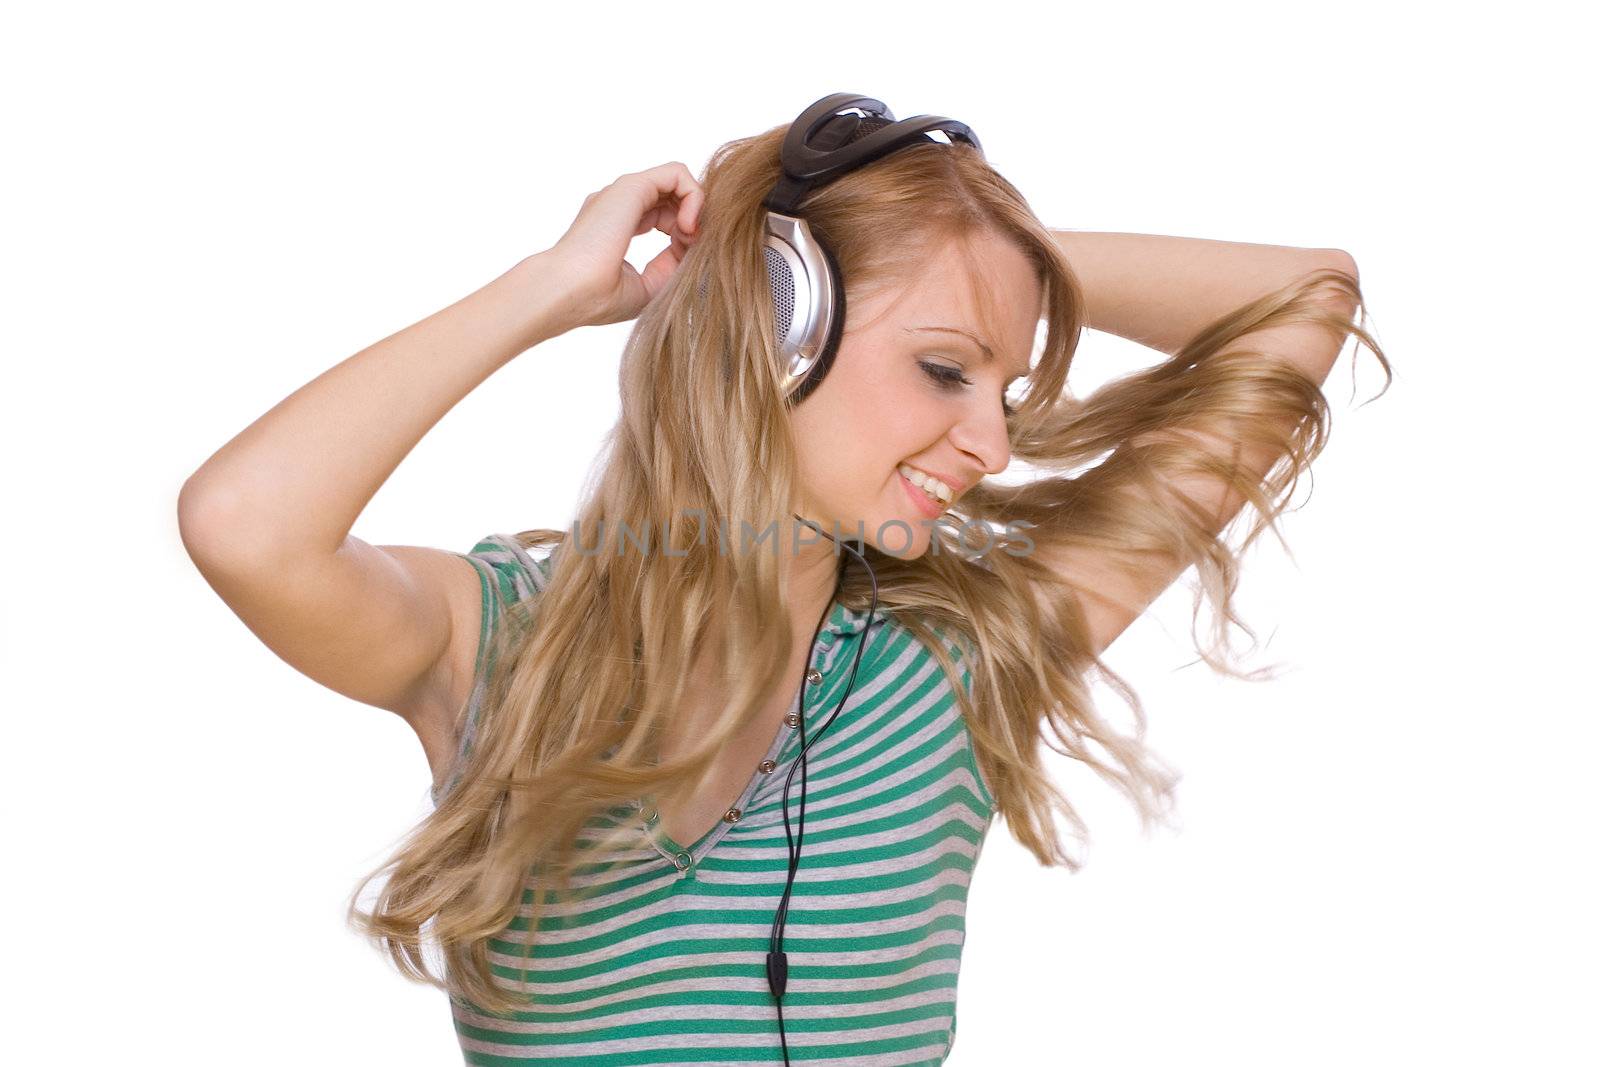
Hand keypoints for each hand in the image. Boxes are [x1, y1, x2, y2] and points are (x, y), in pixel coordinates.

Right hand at [545, 161, 703, 327]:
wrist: (571, 291)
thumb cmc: (602, 297)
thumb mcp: (649, 285)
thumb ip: (672, 263)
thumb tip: (694, 243)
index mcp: (616, 226)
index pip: (665, 218)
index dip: (685, 237)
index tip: (685, 261)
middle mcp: (618, 206)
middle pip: (673, 199)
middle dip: (693, 221)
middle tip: (691, 248)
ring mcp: (624, 193)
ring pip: (676, 182)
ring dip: (695, 208)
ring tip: (690, 236)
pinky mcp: (632, 187)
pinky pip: (677, 173)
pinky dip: (694, 197)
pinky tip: (688, 226)